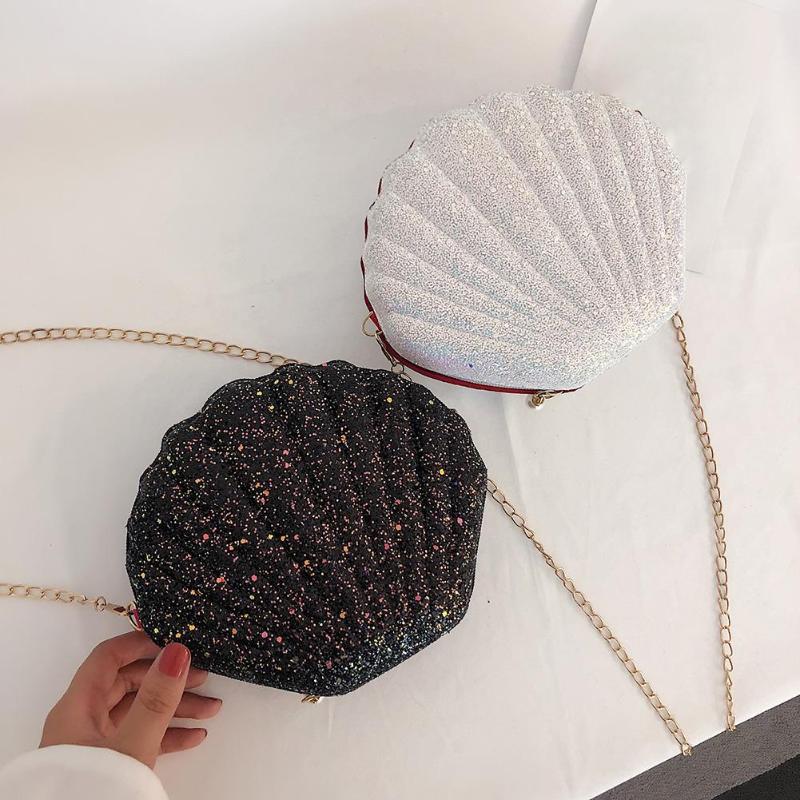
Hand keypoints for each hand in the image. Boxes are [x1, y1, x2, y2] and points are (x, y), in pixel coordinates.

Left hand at [40, 631, 221, 767]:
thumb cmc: (98, 786)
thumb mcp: (133, 741)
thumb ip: (157, 697)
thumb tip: (178, 648)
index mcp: (78, 705)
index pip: (109, 656)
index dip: (142, 642)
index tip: (178, 640)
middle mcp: (84, 719)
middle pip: (130, 683)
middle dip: (170, 679)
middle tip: (206, 677)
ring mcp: (96, 744)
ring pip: (140, 712)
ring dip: (177, 708)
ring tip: (212, 709)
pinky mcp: (109, 765)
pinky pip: (141, 738)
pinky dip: (168, 733)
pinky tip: (195, 737)